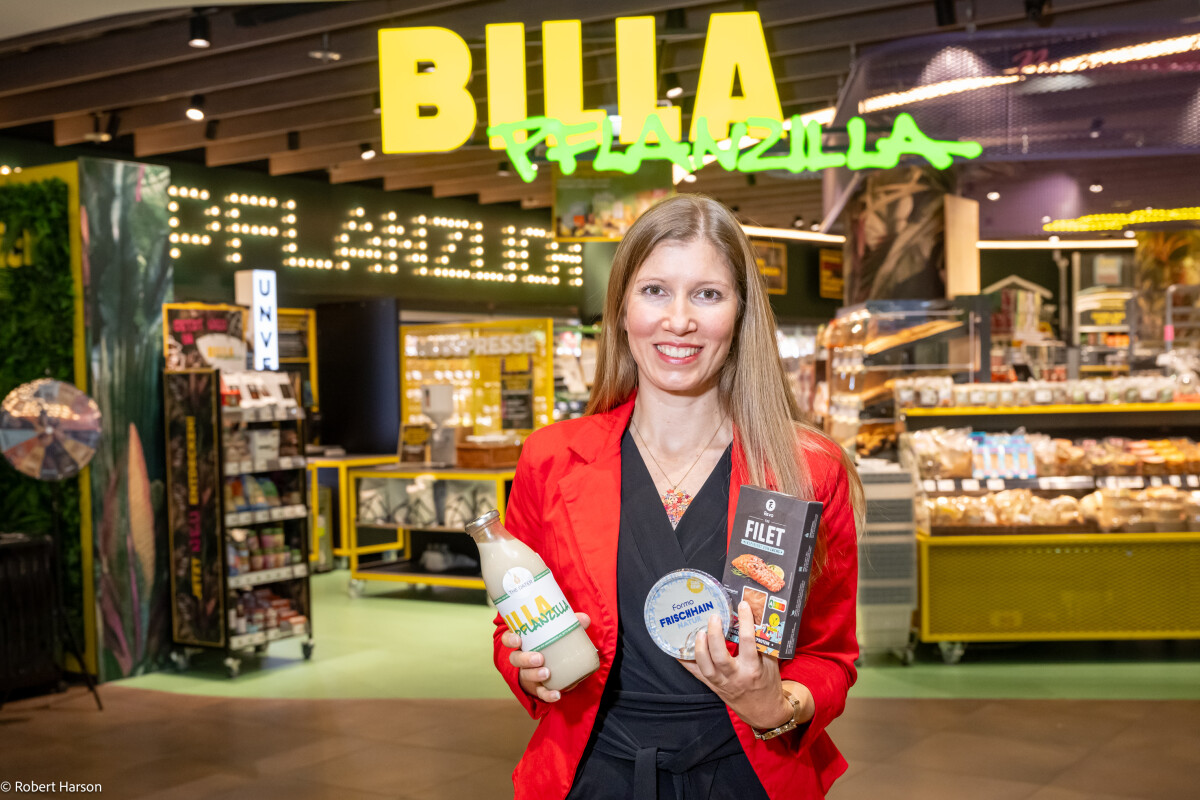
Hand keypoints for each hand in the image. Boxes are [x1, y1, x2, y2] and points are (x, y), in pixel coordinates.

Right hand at [502, 612, 590, 702]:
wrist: (556, 667)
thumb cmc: (553, 644)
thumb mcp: (559, 632)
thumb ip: (571, 624)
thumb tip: (584, 619)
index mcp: (524, 642)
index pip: (509, 639)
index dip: (510, 639)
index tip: (518, 639)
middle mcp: (522, 658)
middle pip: (515, 659)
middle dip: (525, 659)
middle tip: (539, 658)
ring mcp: (528, 673)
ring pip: (526, 675)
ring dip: (535, 675)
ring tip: (547, 673)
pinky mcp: (538, 687)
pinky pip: (540, 692)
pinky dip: (548, 695)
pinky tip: (557, 694)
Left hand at [678, 601, 810, 729]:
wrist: (764, 712)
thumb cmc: (768, 684)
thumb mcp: (771, 663)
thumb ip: (763, 643)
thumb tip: (757, 617)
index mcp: (753, 669)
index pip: (748, 642)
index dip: (745, 622)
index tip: (743, 605)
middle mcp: (735, 677)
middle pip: (720, 656)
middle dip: (714, 636)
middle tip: (714, 617)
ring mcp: (722, 683)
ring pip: (705, 667)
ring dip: (699, 648)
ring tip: (698, 631)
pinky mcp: (713, 687)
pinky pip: (696, 674)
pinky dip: (686, 661)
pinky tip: (679, 648)